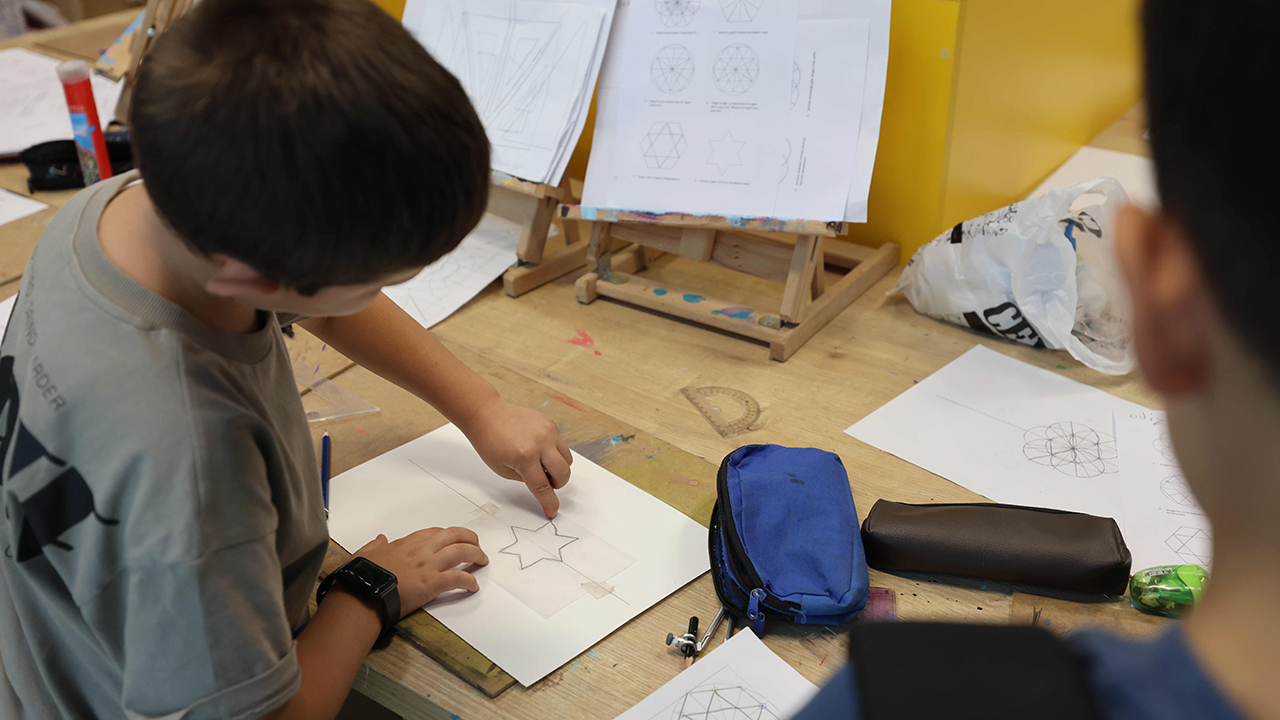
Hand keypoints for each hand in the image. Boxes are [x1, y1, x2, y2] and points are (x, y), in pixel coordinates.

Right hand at [353, 528, 487, 615]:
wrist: (363, 595)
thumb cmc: (362, 576)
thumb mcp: (365, 553)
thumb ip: (375, 544)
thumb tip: (380, 538)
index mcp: (406, 543)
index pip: (434, 532)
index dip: (447, 534)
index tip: (453, 538)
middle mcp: (421, 551)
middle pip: (452, 536)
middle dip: (468, 537)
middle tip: (476, 544)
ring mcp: (428, 566)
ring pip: (460, 552)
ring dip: (475, 554)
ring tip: (482, 560)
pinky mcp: (432, 583)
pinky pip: (457, 578)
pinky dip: (469, 581)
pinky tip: (474, 586)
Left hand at [461, 397, 572, 517]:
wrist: (486, 414)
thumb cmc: (489, 441)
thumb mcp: (502, 470)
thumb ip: (526, 479)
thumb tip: (544, 486)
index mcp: (525, 457)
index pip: (543, 486)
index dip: (549, 502)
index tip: (552, 510)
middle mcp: (540, 442)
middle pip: (563, 473)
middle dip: (557, 484)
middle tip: (546, 483)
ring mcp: (548, 431)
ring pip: (567, 459)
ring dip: (559, 468)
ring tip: (541, 466)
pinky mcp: (550, 423)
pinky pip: (560, 444)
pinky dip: (553, 452)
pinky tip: (538, 450)